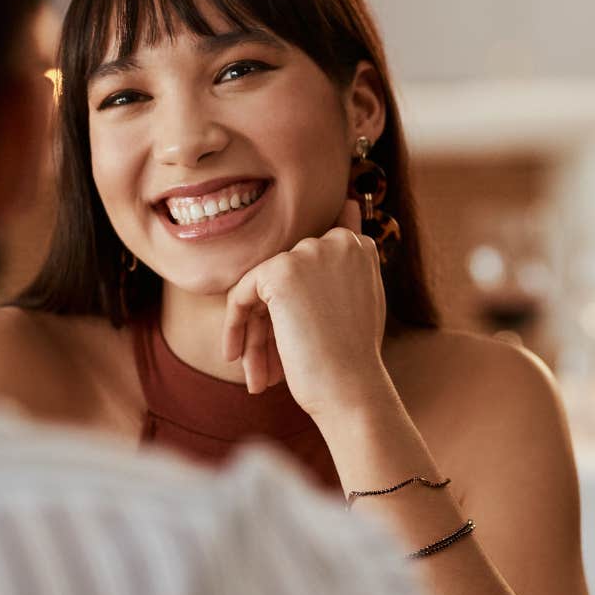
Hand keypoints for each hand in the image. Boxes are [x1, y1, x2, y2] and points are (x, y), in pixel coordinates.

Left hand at [222, 199, 388, 415]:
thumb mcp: (359, 301)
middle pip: (282, 280)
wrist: (351, 390)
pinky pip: (241, 295)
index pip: (307, 266)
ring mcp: (309, 253)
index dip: (296, 307)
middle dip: (272, 327)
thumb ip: (345, 264)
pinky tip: (238, 358)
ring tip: (257, 376)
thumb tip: (349, 204)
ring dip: (256, 337)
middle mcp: (337, 241)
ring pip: (261, 291)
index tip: (297, 339)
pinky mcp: (281, 271)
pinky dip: (235, 327)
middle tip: (269, 370)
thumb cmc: (354, 359)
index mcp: (359, 247)